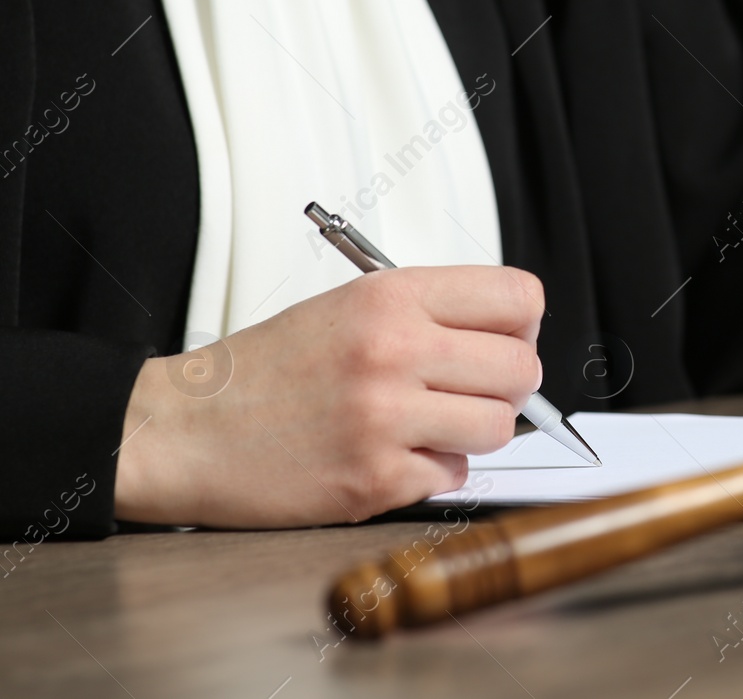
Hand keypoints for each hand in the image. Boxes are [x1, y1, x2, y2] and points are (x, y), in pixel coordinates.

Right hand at [114, 266, 545, 527]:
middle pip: (521, 368)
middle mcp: (394, 350)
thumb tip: (511, 335)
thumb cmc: (265, 371)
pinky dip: (431, 470)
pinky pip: (453, 475)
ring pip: (498, 427)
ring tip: (429, 424)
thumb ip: (429, 313)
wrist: (184, 430)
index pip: (518, 297)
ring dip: (474, 432)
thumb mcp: (348, 306)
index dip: (524, 324)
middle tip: (474, 391)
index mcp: (391, 298)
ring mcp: (386, 417)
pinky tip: (391, 454)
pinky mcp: (375, 478)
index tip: (508, 339)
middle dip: (508, 386)